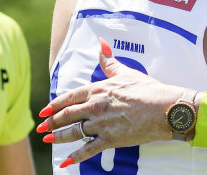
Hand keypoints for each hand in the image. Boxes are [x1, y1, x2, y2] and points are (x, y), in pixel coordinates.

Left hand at [37, 38, 185, 166]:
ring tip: (48, 140)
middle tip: (42, 127)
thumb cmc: (148, 89)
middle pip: (68, 115)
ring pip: (74, 132)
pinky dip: (75, 157)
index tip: (45, 110)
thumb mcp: (127, 72)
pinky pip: (88, 150)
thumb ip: (110, 61)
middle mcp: (96, 107)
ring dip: (58, 137)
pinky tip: (65, 162)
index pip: (71, 97)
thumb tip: (102, 43)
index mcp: (99, 90)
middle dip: (52, 122)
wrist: (164, 108)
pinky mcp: (110, 139)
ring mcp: (102, 124)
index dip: (56, 104)